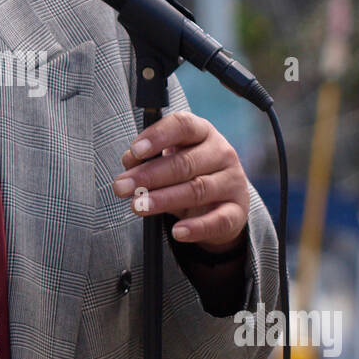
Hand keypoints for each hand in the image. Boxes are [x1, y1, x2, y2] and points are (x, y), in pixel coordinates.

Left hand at [112, 110, 249, 251]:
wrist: (222, 202)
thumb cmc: (188, 174)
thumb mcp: (169, 160)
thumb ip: (148, 158)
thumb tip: (129, 162)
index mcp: (203, 132)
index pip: (183, 126)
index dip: (158, 137)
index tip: (134, 151)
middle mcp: (222, 153)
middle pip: (185, 162)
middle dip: (149, 175)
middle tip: (121, 187)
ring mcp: (232, 182)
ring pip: (197, 190)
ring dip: (164, 199)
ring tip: (138, 207)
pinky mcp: (237, 211)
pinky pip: (218, 220)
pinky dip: (197, 228)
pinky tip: (177, 232)